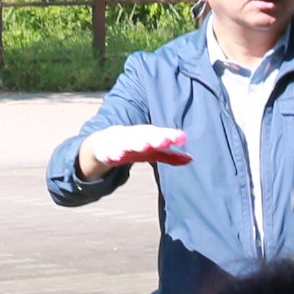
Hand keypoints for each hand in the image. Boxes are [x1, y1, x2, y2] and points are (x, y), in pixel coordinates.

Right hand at [77, 125, 191, 178]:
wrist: (102, 145)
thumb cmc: (132, 148)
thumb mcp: (152, 153)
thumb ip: (170, 156)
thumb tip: (191, 159)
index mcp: (146, 135)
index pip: (160, 134)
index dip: (170, 135)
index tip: (182, 138)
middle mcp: (134, 136)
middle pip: (145, 135)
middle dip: (155, 137)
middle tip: (166, 140)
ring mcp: (119, 142)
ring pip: (128, 141)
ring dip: (136, 143)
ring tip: (144, 146)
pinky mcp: (106, 150)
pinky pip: (109, 152)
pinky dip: (113, 153)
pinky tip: (116, 156)